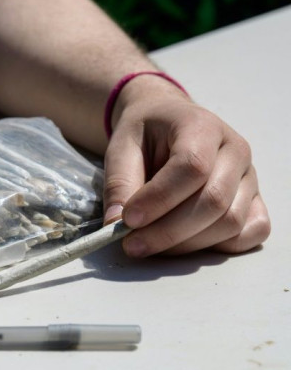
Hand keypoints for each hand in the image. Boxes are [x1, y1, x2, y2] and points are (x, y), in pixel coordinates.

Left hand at [102, 77, 270, 256]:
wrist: (166, 122)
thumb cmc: (144, 134)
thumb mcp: (121, 147)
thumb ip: (119, 183)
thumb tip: (115, 223)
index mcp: (201, 126)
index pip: (192, 167)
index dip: (159, 199)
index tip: (127, 220)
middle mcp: (235, 150)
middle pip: (213, 201)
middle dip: (168, 232)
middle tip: (132, 245)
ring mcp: (250, 176)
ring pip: (230, 222)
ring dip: (187, 244)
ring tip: (149, 244)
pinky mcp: (254, 200)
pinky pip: (251, 232)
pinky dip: (218, 247)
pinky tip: (184, 244)